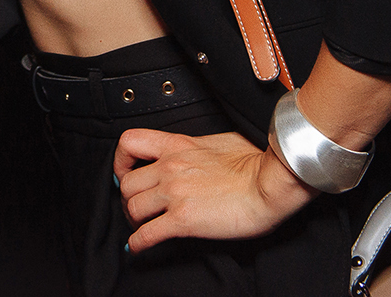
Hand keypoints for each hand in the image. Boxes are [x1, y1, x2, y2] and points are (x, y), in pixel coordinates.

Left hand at [113, 128, 315, 251]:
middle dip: (127, 198)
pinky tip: (139, 247)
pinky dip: (138, 243)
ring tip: (142, 226)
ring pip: (132, 208)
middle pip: (127, 184)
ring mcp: (174, 193)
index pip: (129, 143)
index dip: (120, 161)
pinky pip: (147, 234)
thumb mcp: (220, 142)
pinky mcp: (183, 220)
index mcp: (177, 145)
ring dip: (134, 221)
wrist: (270, 183)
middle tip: (137, 207)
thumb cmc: (255, 163)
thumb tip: (196, 156)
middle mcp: (170, 167)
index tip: (125, 173)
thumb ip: (198, 149)